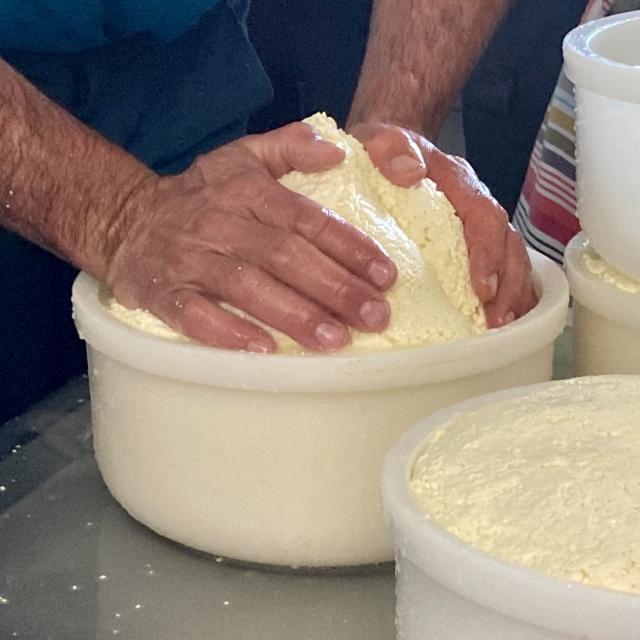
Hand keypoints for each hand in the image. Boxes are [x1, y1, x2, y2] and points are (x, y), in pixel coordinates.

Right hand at [106, 123, 396, 352]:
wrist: (125, 219)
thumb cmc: (199, 194)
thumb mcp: (241, 156)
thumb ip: (289, 146)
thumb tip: (338, 152)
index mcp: (247, 191)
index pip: (307, 219)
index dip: (348, 247)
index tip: (385, 276)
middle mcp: (221, 223)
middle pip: (284, 255)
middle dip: (333, 287)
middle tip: (375, 316)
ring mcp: (191, 259)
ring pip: (246, 286)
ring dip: (293, 315)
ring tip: (336, 340)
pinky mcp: (164, 293)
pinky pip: (196, 315)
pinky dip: (229, 333)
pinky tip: (265, 352)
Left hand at [349, 122, 537, 327]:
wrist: (383, 152)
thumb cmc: (382, 151)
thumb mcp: (378, 140)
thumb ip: (391, 147)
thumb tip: (410, 173)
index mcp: (457, 182)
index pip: (484, 216)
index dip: (487, 253)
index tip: (481, 288)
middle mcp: (474, 204)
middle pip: (507, 243)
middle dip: (508, 284)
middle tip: (496, 320)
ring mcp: (474, 227)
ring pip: (510, 259)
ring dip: (511, 294)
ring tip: (500, 328)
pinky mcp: (468, 245)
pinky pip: (498, 269)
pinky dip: (506, 295)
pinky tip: (498, 324)